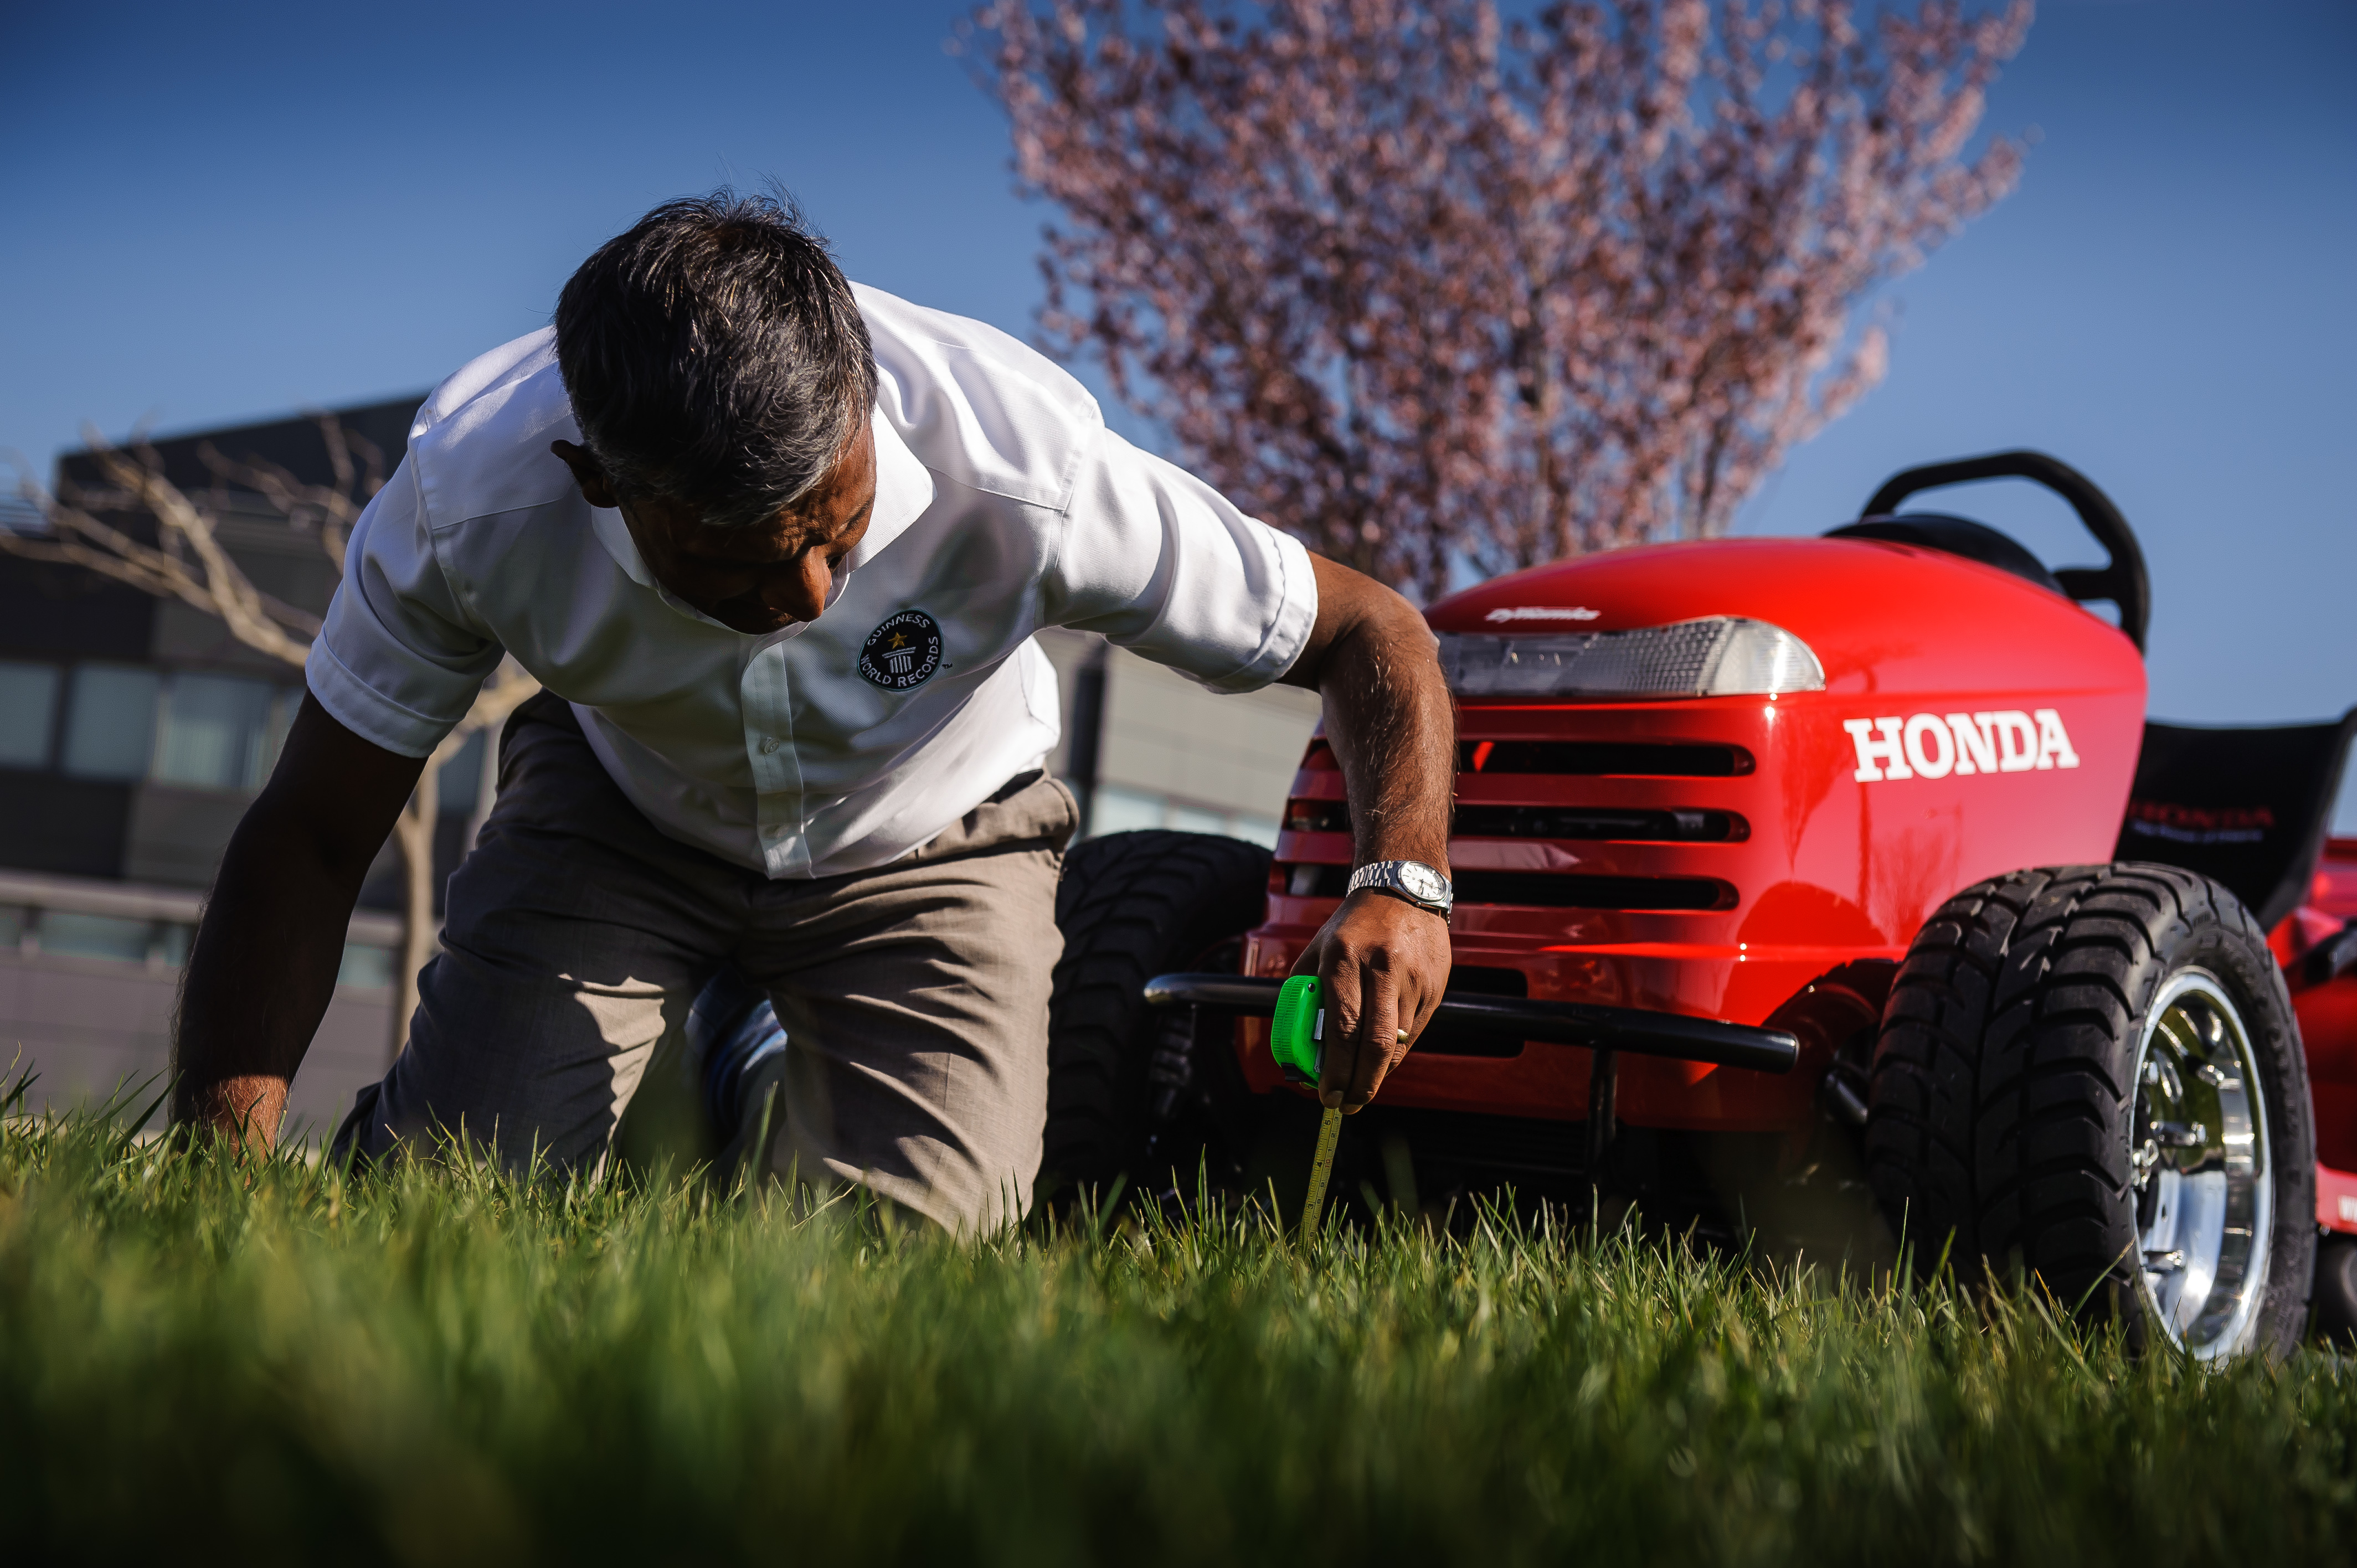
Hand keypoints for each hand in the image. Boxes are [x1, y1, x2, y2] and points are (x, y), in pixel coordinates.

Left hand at [1291, 889, 1451, 1111]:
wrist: (1403, 889)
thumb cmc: (1353, 926)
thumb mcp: (1319, 950)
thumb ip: (1307, 995)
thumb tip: (1300, 1047)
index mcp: (1344, 957)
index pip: (1342, 1027)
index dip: (1336, 1069)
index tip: (1327, 1095)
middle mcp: (1381, 967)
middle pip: (1375, 1044)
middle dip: (1360, 1084)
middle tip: (1346, 1104)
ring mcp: (1413, 978)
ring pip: (1398, 1043)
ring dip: (1378, 1074)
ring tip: (1359, 1087)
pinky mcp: (1434, 986)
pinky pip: (1414, 1032)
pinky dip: (1395, 1053)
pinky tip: (1381, 1060)